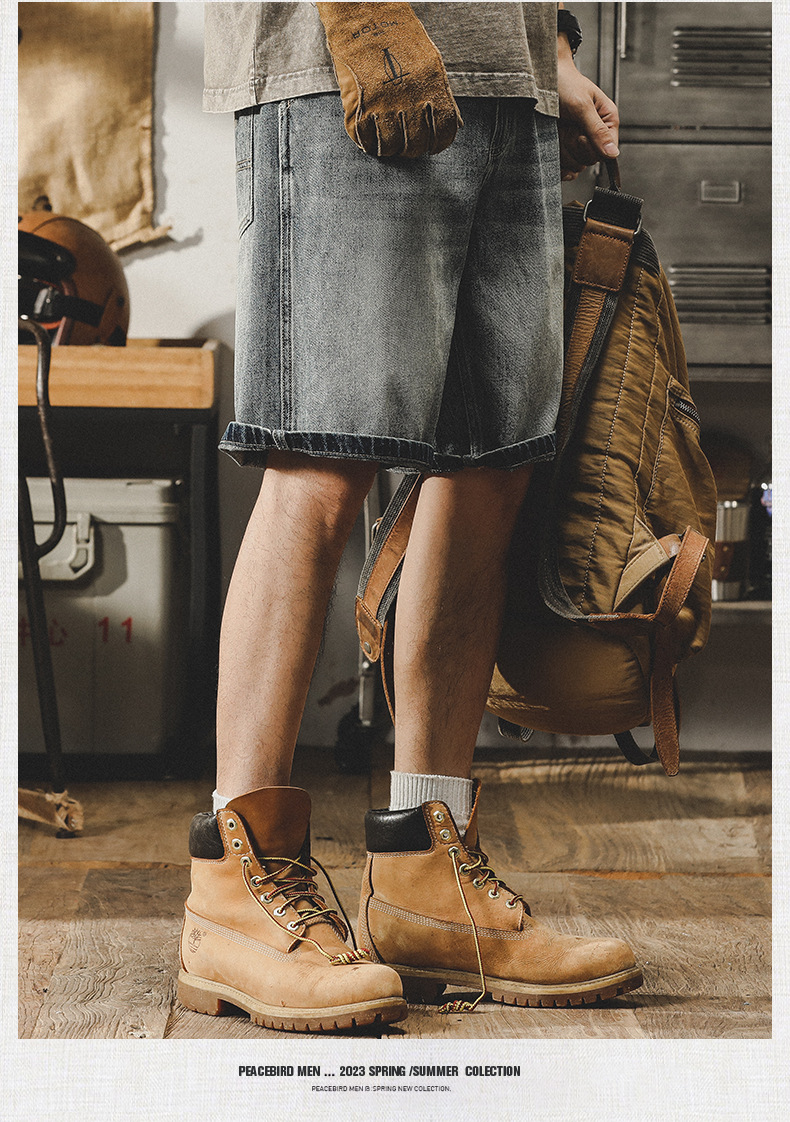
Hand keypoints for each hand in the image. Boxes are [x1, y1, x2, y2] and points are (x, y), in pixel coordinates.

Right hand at [316, 2, 462, 157]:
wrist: (365, 14)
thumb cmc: (400, 38)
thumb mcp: (431, 62)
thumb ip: (442, 95)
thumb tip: (454, 124)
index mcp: (432, 88)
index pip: (443, 133)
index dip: (438, 145)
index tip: (432, 147)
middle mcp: (408, 100)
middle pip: (415, 144)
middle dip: (412, 149)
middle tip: (407, 144)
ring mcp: (382, 104)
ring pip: (389, 147)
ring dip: (389, 149)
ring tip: (388, 141)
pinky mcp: (358, 105)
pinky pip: (363, 139)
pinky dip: (366, 143)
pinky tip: (370, 136)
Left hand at [557, 41, 618, 180]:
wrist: (542, 79)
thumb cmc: (565, 83)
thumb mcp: (582, 105)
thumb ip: (597, 130)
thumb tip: (613, 153)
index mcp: (607, 120)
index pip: (608, 150)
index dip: (593, 146)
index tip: (582, 135)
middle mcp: (595, 133)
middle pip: (591, 159)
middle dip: (577, 147)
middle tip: (570, 128)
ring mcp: (578, 142)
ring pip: (577, 164)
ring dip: (565, 151)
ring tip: (561, 130)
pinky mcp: (565, 148)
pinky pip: (567, 168)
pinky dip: (560, 166)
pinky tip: (557, 155)